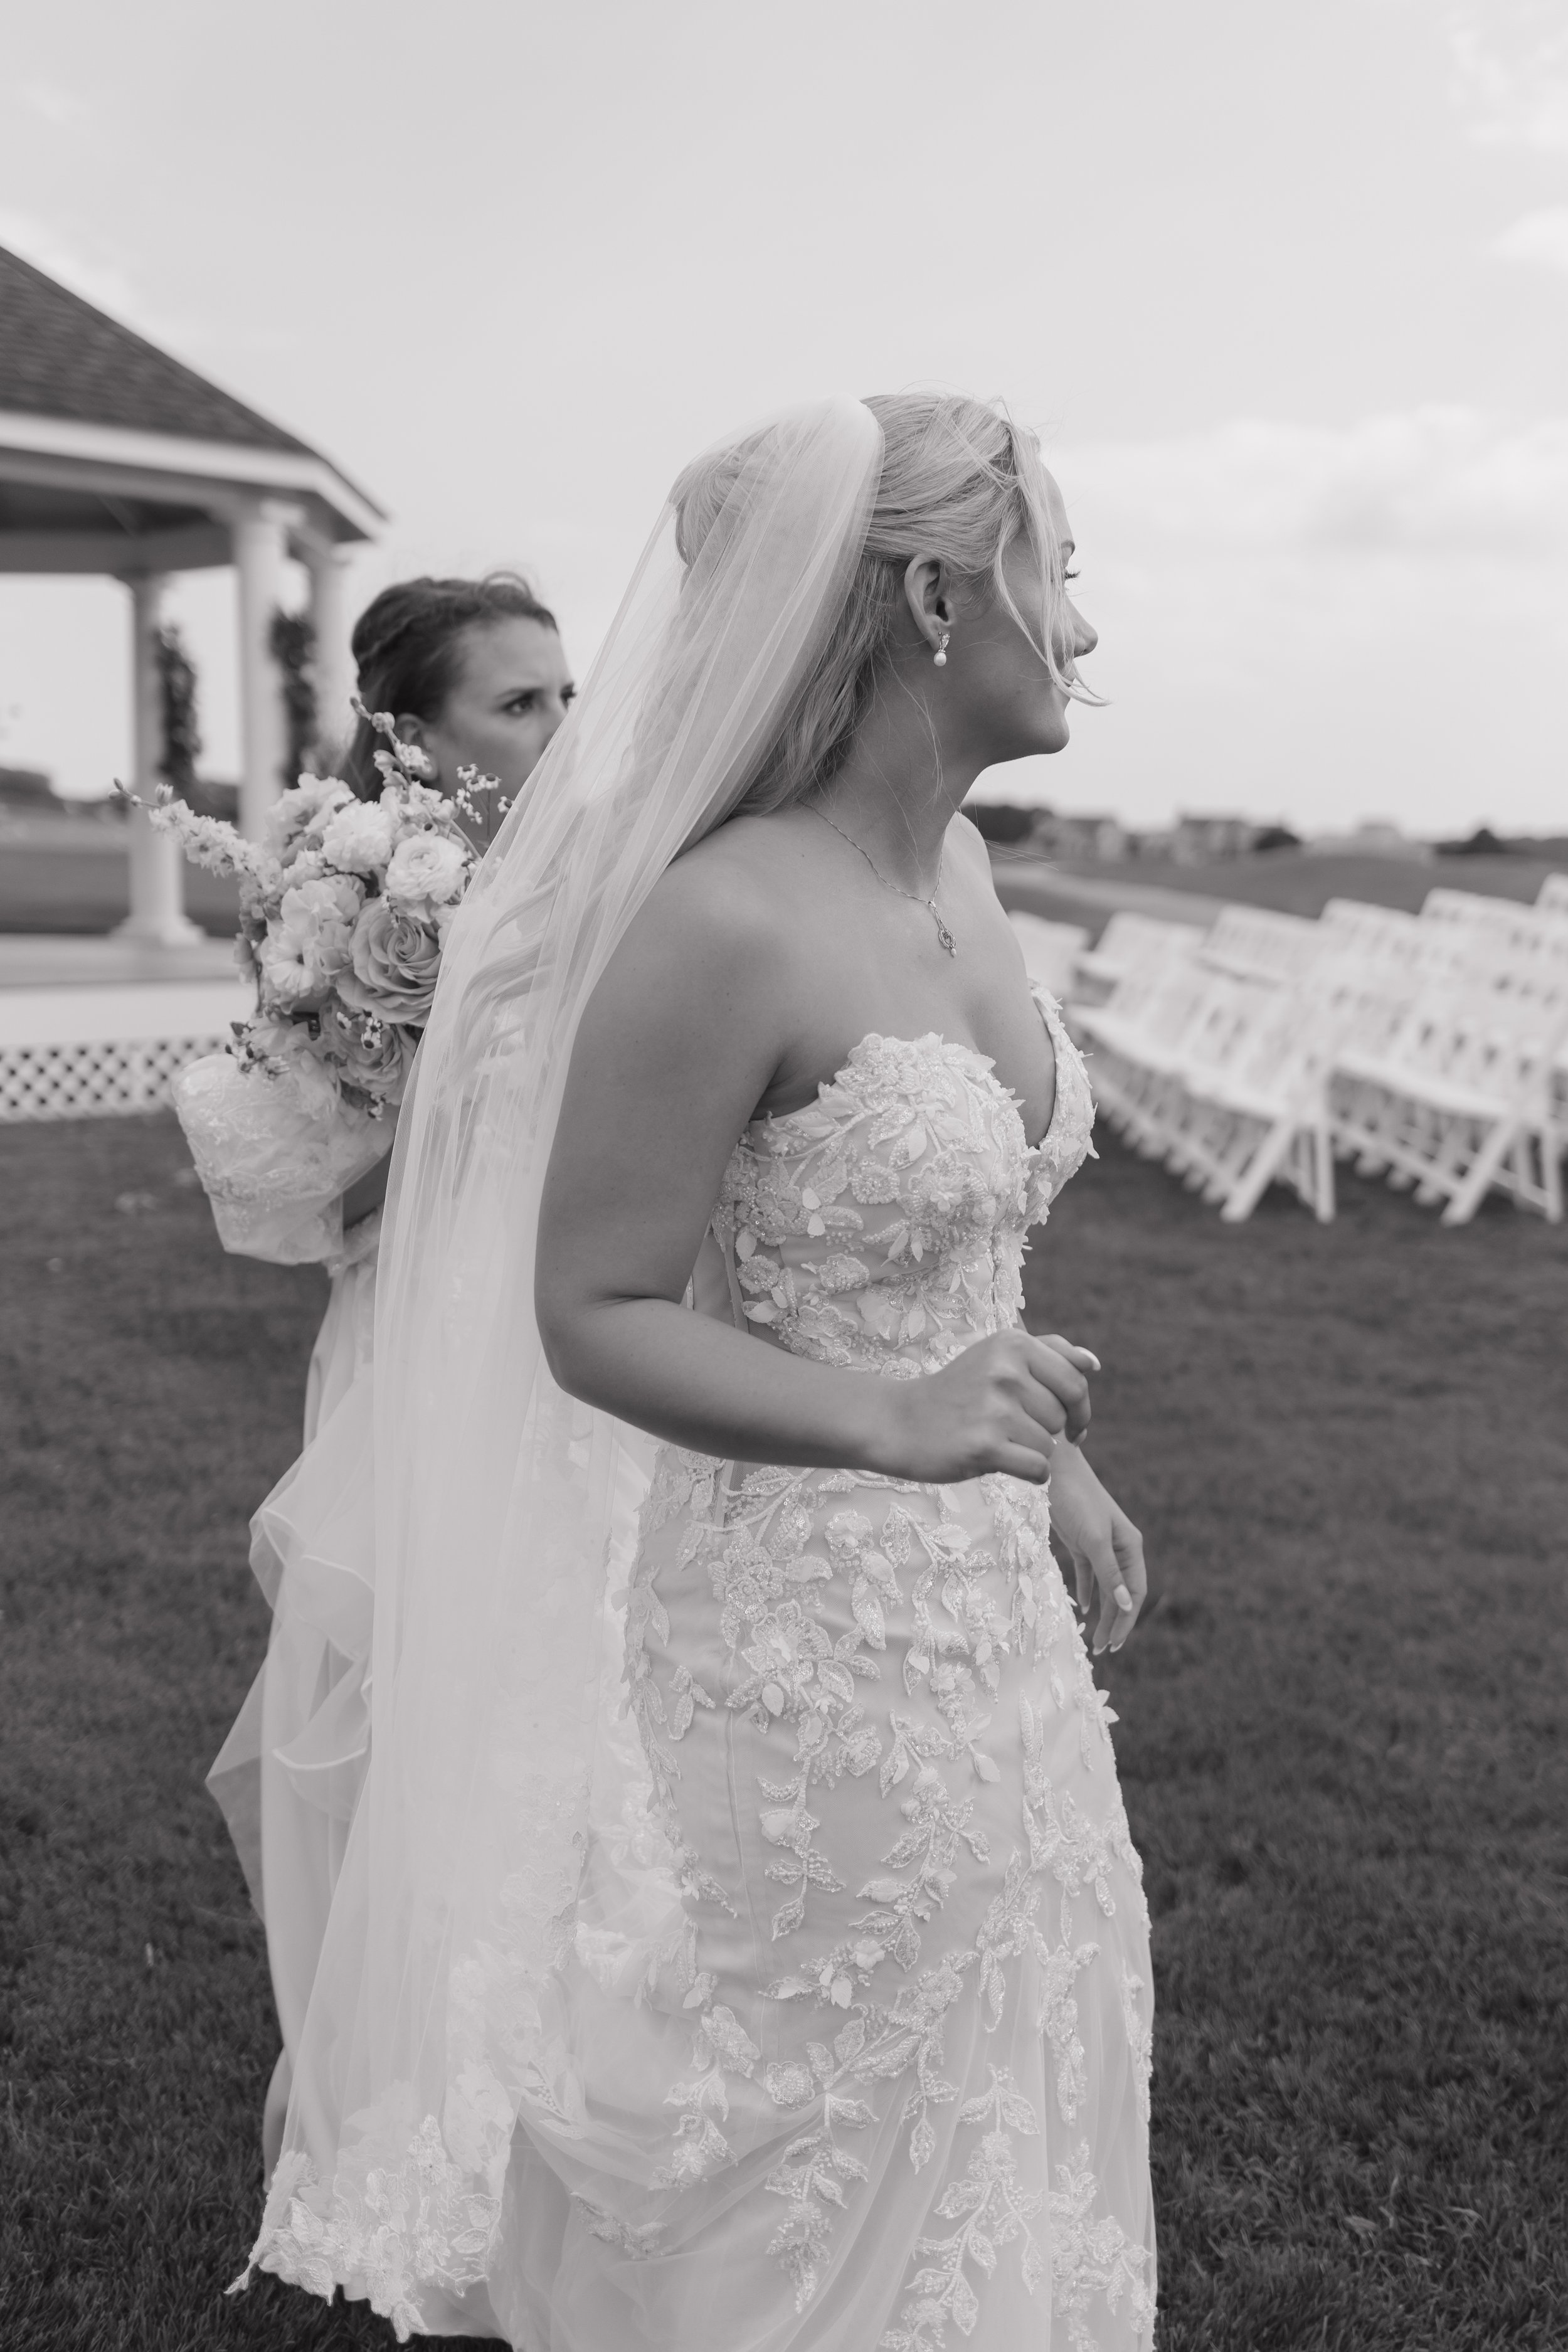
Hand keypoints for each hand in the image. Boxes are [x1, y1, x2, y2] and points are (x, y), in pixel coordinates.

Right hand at [869, 1329, 1096, 1484]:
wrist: (900, 1422)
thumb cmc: (958, 1391)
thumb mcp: (997, 1355)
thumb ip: (1049, 1352)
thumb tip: (1093, 1363)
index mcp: (1013, 1344)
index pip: (1076, 1382)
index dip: (1080, 1409)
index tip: (1071, 1424)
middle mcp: (1005, 1371)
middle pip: (1062, 1417)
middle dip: (1047, 1430)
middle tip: (1012, 1429)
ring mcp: (994, 1408)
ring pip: (1050, 1445)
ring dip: (1031, 1452)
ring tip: (998, 1441)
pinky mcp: (983, 1446)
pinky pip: (1038, 1469)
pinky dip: (1029, 1474)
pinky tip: (1002, 1462)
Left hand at [1047, 1442, 1147, 1654]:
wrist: (1052, 1469)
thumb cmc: (1076, 1500)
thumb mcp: (1093, 1538)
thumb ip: (1109, 1572)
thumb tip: (1126, 1606)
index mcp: (1130, 1547)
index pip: (1134, 1592)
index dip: (1126, 1620)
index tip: (1114, 1644)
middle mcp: (1120, 1548)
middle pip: (1121, 1593)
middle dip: (1115, 1622)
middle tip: (1103, 1651)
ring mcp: (1101, 1545)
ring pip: (1106, 1586)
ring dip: (1102, 1612)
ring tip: (1094, 1640)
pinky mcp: (1082, 1542)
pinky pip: (1090, 1574)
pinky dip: (1089, 1591)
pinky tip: (1085, 1609)